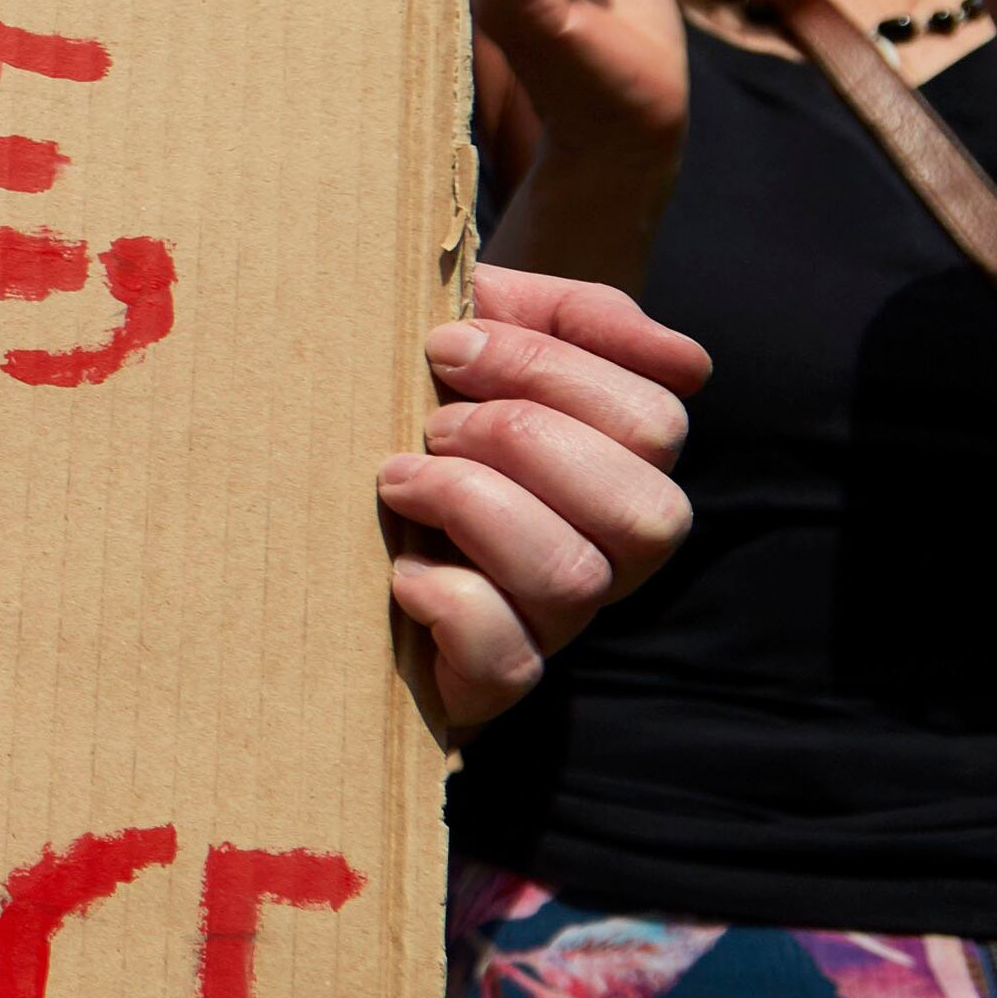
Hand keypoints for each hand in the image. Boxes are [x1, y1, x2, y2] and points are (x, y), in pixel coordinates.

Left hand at [380, 265, 705, 732]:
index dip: (548, 369)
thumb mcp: (485, 325)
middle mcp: (608, 553)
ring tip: (400, 480)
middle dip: (523, 441)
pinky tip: (402, 570)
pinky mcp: (489, 679)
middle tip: (434, 424)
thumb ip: (576, 318)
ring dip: (475, 506)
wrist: (311, 481)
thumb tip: (684, 363)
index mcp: (622, 468)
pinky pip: (508, 659)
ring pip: (576, 579)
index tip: (447, 349)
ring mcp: (555, 622)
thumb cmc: (411, 398)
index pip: (655, 424)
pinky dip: (451, 603)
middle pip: (647, 513)